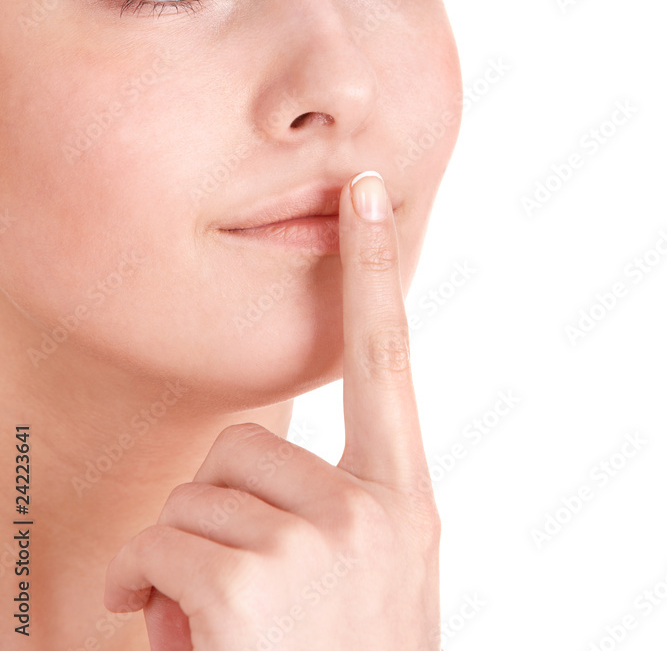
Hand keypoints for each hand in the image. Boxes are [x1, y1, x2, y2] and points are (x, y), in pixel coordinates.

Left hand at [104, 170, 441, 650]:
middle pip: (243, 442)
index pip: (388, 358)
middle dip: (219, 512)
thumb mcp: (368, 580)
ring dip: (183, 561)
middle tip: (238, 593)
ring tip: (217, 631)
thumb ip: (332, 504)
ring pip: (194, 494)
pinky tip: (183, 641)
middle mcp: (371, 510)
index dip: (374, 269)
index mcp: (402, 499)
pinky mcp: (249, 582)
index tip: (364, 195)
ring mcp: (314, 544)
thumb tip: (255, 455)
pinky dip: (146, 590)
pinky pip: (160, 542)